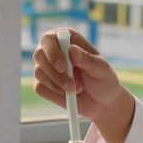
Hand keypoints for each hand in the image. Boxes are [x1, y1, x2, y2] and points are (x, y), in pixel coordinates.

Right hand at [32, 28, 134, 142]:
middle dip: (54, 73)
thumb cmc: (104, 80)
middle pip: (39, 55)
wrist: (103, 103)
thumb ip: (87, 59)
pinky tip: (67, 94)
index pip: (50, 39)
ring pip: (39, 73)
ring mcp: (46, 68)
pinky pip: (40, 88)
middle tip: (72, 85)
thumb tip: (72, 50)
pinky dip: (54, 93)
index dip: (53, 51)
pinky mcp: (43, 84)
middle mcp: (53, 51)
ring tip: (76, 89)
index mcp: (68, 39)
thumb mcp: (101, 69)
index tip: (63, 67)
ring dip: (57, 85)